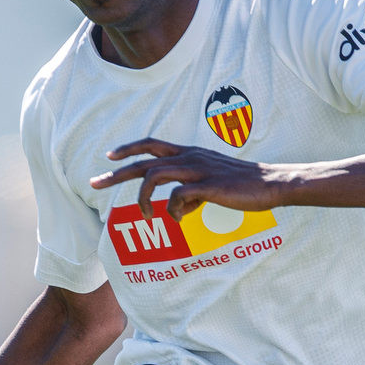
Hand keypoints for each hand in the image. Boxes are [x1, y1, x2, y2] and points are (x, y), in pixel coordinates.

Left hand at [89, 139, 292, 221]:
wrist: (270, 183)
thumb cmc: (242, 185)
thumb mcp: (211, 183)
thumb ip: (191, 191)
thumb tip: (176, 207)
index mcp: (189, 153)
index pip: (151, 144)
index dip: (128, 149)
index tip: (109, 157)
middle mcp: (189, 157)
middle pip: (143, 161)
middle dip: (116, 173)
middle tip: (94, 184)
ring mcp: (197, 169)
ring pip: (154, 176)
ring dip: (144, 199)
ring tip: (146, 217)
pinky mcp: (207, 185)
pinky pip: (177, 196)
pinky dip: (173, 211)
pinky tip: (179, 219)